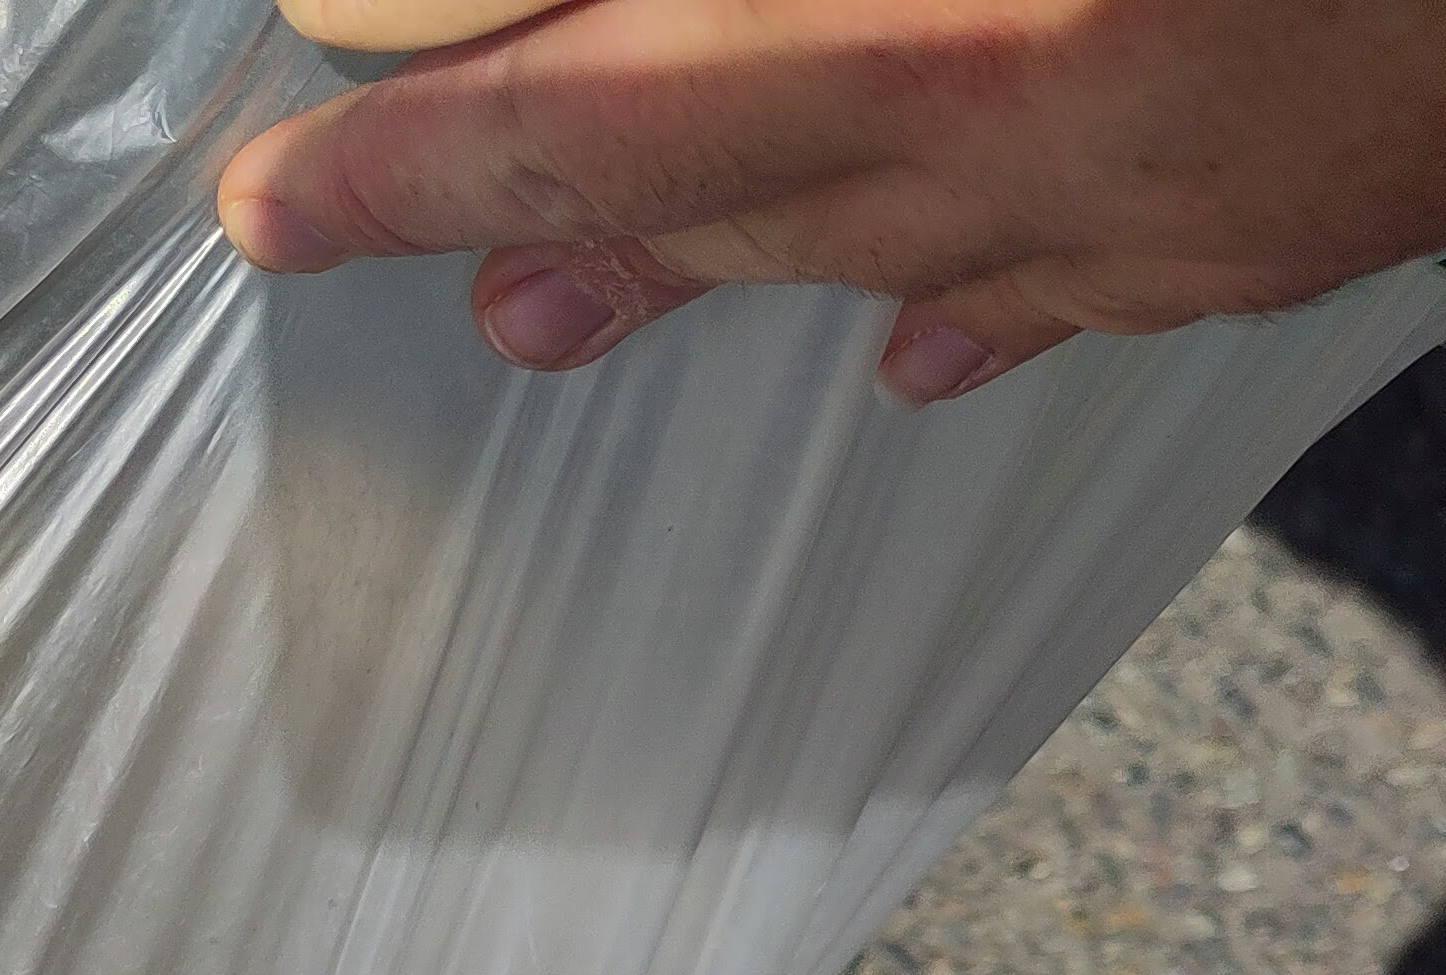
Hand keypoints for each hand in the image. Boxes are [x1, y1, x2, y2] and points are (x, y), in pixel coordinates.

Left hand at [215, 0, 1445, 404]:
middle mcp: (1046, 121)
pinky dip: (965, 298)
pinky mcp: (1300, 207)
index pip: (604, 93)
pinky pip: (1085, 280)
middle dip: (508, 220)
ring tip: (542, 316)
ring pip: (878, 246)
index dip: (421, 149)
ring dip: (696, 270)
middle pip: (711, 188)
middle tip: (338, 240)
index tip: (273, 189)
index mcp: (965, 13)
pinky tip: (910, 343)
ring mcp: (1182, 191)